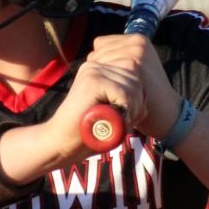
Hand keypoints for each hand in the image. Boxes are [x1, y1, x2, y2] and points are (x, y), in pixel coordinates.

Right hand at [45, 34, 180, 160]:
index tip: (125, 114)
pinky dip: (125, 110)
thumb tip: (147, 94)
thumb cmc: (88, 132)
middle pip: (136, 75)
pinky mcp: (92, 80)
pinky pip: (124, 92)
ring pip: (133, 84)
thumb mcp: (115, 113)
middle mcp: (95, 65)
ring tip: (118, 122)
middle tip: (124, 121)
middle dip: (138, 101)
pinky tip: (112, 121)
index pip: (133, 71)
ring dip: (133, 107)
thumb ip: (130, 101)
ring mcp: (92, 70)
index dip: (137, 94)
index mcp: (99, 69)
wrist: (61, 142)